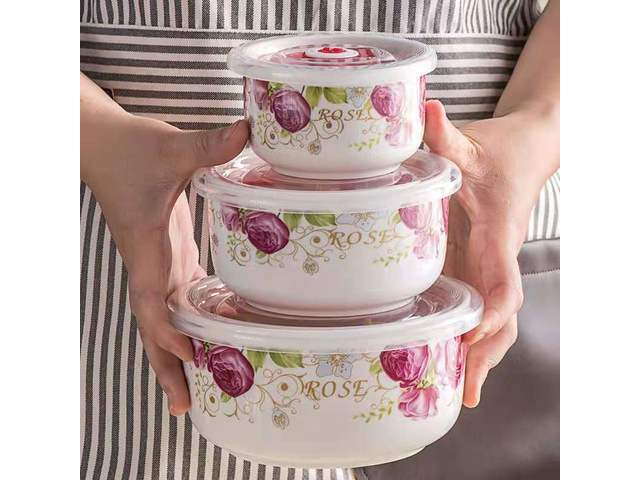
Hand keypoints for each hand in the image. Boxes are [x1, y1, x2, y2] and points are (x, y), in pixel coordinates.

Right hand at [81, 75, 248, 413]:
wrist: (102, 142)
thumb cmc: (130, 147)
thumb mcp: (171, 147)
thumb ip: (210, 144)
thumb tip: (251, 130)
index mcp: (145, 246)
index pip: (151, 299)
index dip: (167, 331)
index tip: (191, 358)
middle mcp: (149, 262)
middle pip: (154, 325)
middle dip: (168, 365)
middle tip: (186, 408)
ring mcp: (157, 260)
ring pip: (163, 316)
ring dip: (177, 352)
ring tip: (198, 390)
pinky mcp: (167, 251)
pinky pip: (174, 297)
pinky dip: (188, 323)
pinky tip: (209, 336)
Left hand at [423, 99, 556, 406]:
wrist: (530, 148)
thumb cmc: (502, 150)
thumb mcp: (472, 143)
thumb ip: (447, 134)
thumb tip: (427, 108)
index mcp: (499, 233)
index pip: (504, 282)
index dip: (492, 311)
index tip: (471, 336)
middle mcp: (500, 257)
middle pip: (503, 316)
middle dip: (486, 353)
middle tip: (466, 393)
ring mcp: (493, 264)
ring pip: (495, 318)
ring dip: (482, 354)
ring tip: (462, 393)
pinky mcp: (482, 264)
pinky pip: (482, 306)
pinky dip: (472, 335)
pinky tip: (453, 357)